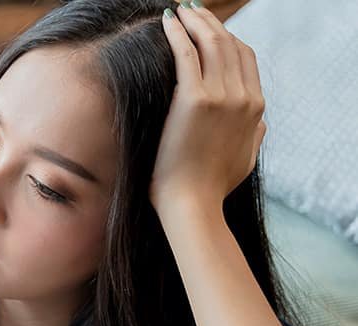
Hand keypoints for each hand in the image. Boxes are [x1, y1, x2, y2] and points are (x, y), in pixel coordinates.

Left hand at [151, 3, 265, 210]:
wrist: (193, 204)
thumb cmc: (212, 188)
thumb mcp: (246, 159)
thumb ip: (254, 135)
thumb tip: (260, 123)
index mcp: (257, 108)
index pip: (246, 58)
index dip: (227, 38)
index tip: (209, 29)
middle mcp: (244, 97)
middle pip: (230, 44)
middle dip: (210, 23)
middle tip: (192, 11)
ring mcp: (222, 96)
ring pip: (211, 44)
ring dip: (194, 22)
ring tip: (180, 11)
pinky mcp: (194, 100)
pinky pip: (186, 54)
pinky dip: (177, 34)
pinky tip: (167, 22)